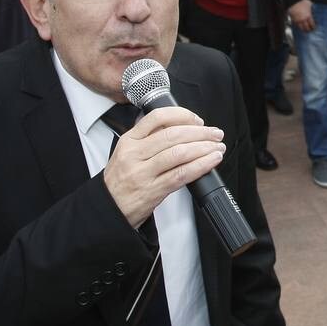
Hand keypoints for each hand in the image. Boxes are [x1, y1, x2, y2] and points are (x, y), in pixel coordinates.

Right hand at [103, 107, 225, 228]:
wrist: (109, 209)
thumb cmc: (121, 181)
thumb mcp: (127, 153)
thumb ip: (148, 138)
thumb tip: (181, 126)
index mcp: (129, 140)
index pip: (157, 118)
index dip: (182, 115)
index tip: (197, 120)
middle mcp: (134, 154)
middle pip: (173, 135)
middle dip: (200, 132)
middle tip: (215, 133)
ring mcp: (143, 173)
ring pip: (179, 153)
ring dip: (204, 148)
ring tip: (217, 147)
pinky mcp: (153, 191)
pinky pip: (181, 174)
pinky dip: (201, 166)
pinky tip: (211, 161)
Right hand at [289, 0, 315, 31]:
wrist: (293, 2)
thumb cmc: (302, 2)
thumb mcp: (309, 4)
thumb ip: (312, 7)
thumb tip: (315, 7)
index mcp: (308, 16)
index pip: (312, 25)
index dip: (313, 27)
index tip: (314, 28)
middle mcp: (303, 20)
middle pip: (306, 28)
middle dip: (308, 30)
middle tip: (310, 31)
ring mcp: (298, 20)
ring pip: (301, 28)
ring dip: (303, 30)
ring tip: (304, 31)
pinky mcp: (293, 20)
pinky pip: (296, 25)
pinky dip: (298, 27)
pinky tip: (299, 27)